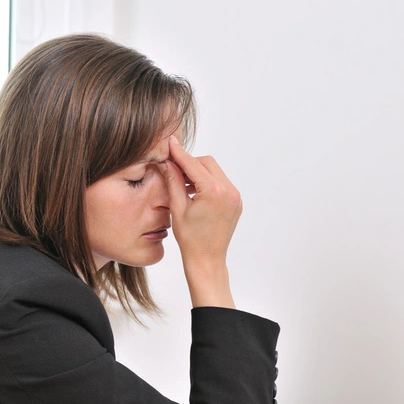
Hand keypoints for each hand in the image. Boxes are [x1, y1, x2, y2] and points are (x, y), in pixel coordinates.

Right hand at [159, 135, 240, 307]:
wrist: (207, 260)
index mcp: (214, 192)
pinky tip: (194, 191)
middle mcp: (229, 191)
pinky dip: (208, 182)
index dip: (179, 153)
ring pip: (215, 171)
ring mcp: (235, 197)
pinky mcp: (236, 202)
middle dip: (189, 163)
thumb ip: (173, 181)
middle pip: (207, 163)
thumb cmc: (190, 239)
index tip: (169, 143)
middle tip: (172, 168)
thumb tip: (167, 161)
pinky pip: (221, 183)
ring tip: (181, 183)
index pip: (194, 164)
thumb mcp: (177, 207)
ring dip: (198, 172)